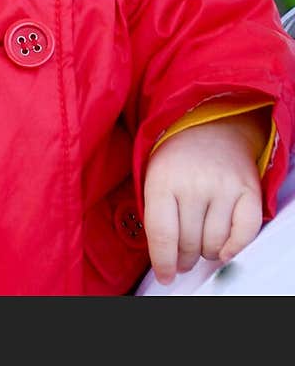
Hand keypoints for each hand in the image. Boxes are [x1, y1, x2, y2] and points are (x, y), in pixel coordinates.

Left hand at [142, 113, 265, 283]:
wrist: (210, 127)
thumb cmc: (178, 161)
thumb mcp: (155, 179)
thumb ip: (158, 218)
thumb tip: (168, 265)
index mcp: (163, 180)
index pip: (162, 235)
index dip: (163, 262)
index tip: (166, 276)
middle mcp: (193, 183)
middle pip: (188, 244)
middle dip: (184, 257)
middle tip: (183, 255)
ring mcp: (223, 186)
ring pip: (215, 245)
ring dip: (208, 252)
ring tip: (201, 240)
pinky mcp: (248, 190)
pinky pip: (245, 235)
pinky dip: (235, 248)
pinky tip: (224, 248)